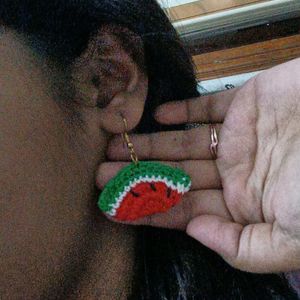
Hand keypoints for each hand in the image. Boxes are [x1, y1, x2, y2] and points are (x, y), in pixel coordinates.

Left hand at [97, 58, 299, 272]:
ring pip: (182, 142)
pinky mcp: (246, 104)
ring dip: (149, 144)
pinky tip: (157, 117)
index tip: (114, 207)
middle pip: (175, 174)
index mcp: (242, 205)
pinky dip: (182, 111)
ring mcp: (239, 137)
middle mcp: (235, 172)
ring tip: (116, 147)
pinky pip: (206, 108)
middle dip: (137, 175)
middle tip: (99, 176)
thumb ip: (244, 247)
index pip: (183, 208)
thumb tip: (195, 232)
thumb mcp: (293, 238)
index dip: (147, 208)